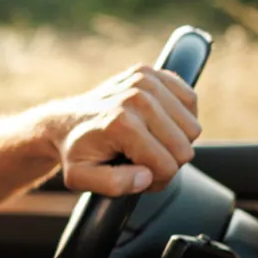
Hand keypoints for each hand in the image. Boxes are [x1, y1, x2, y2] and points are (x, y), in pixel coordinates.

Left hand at [48, 64, 200, 195]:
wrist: (65, 121)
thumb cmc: (76, 152)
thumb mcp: (81, 178)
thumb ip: (113, 185)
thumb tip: (146, 177)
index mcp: (122, 124)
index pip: (168, 165)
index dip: (156, 180)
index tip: (136, 175)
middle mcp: (136, 98)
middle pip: (184, 147)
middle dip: (167, 162)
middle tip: (142, 161)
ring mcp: (145, 81)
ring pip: (192, 126)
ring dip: (175, 140)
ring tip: (148, 142)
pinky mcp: (151, 72)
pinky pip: (190, 100)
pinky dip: (180, 117)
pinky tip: (157, 123)